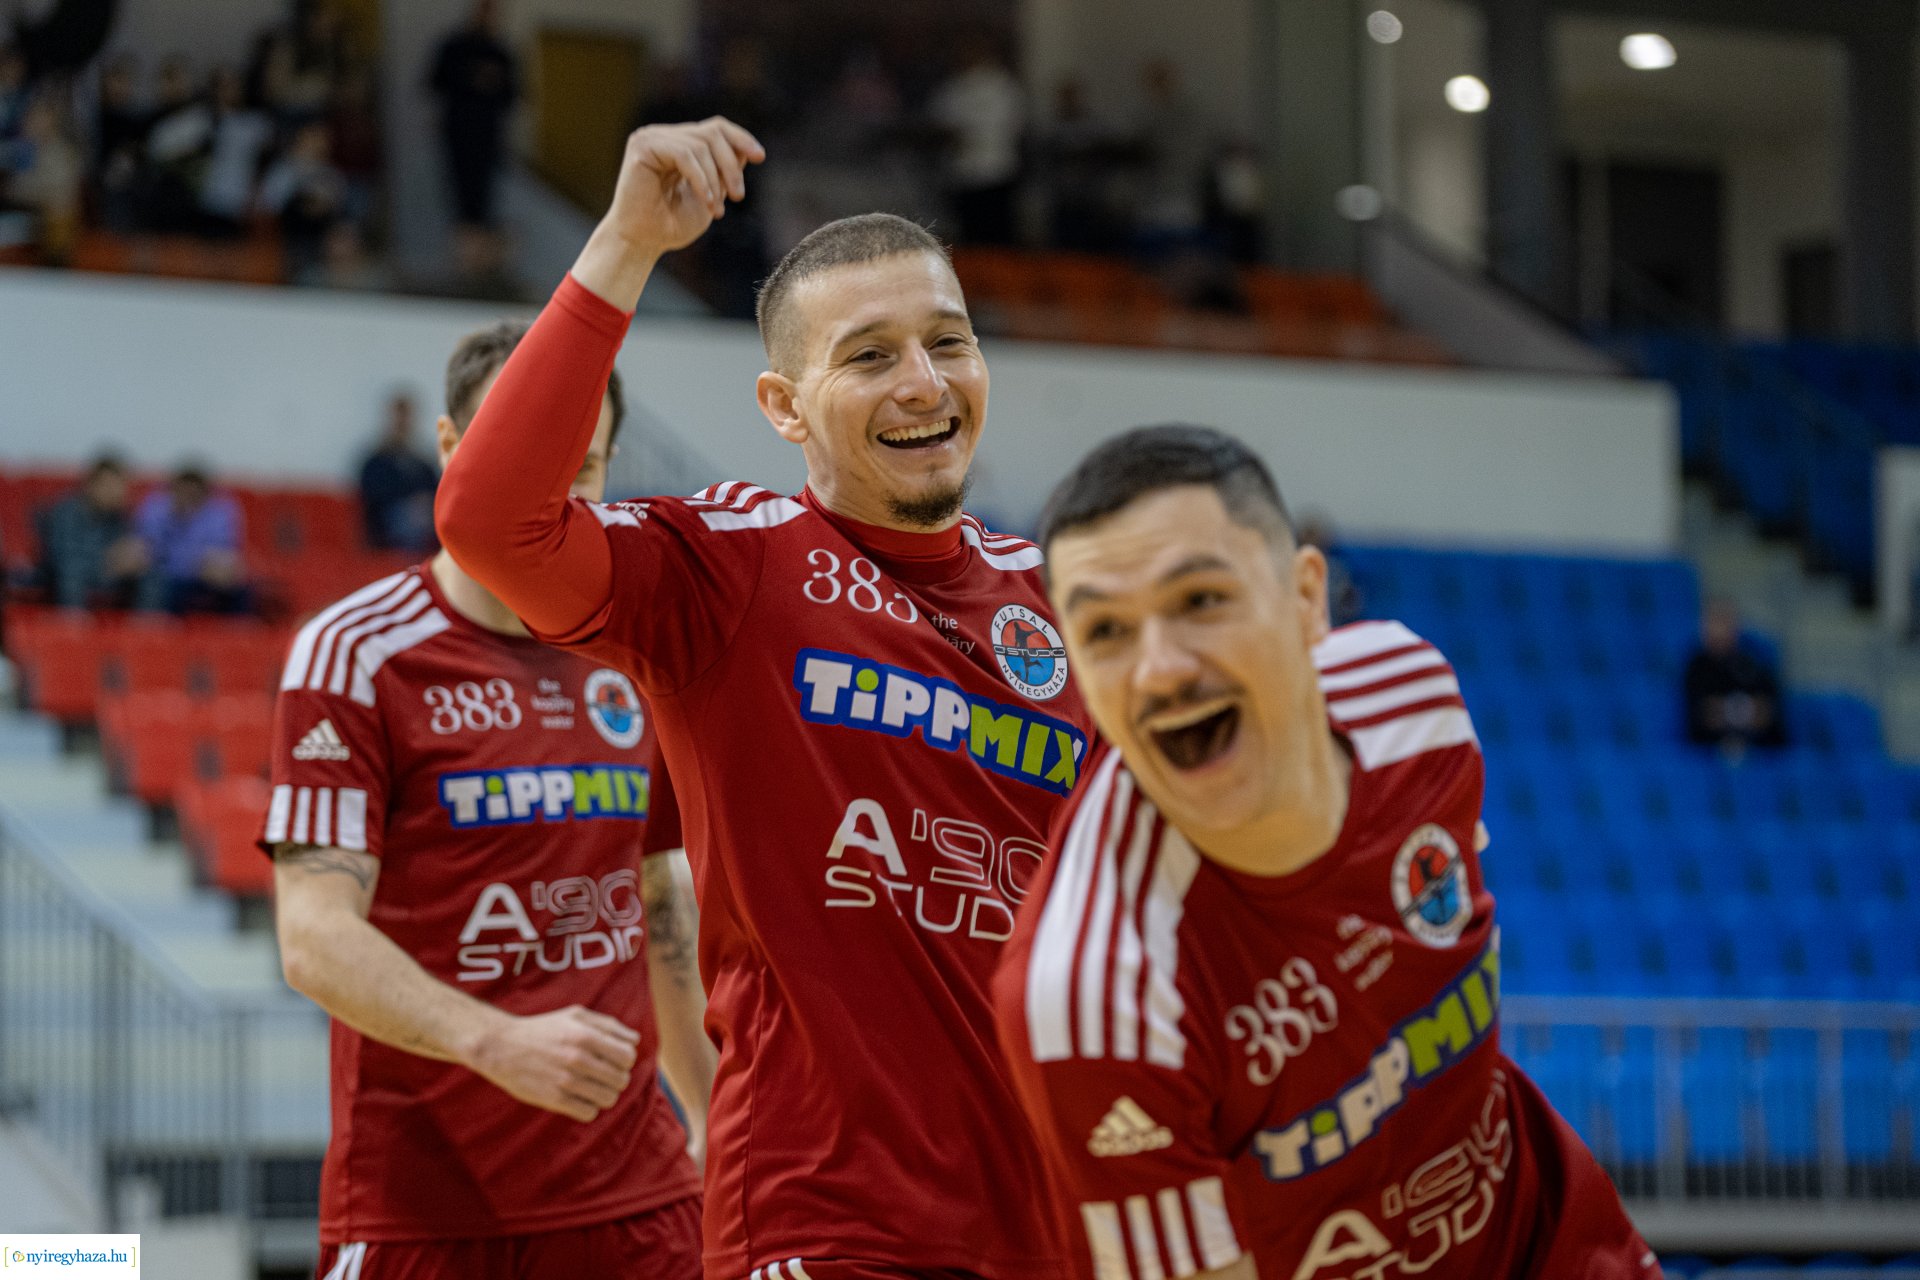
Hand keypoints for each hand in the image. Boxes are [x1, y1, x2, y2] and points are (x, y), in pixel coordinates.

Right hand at [468, 1005, 640, 1122]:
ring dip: (604, 1095)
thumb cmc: (543, 1029)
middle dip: (616, 1078)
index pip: (628, 1056)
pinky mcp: (554, 1100)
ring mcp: (566, 1081)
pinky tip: (579, 1098)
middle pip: (621, 1080)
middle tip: (603, 1075)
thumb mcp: (575, 1016)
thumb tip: (635, 1040)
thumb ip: (608, 1025)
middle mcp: (578, 1058)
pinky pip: (589, 1113)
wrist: (501, 1047)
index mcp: (586, 1035)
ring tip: (592, 1087)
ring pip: (608, 1099)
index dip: (625, 1059)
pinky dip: (588, 1108)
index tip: (613, 1060)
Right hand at [600, 117, 764, 256]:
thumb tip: (747, 149)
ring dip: (716, 179)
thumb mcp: (711, 195)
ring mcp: (652, 138)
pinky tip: (706, 200)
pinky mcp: (643, 146)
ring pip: (701, 145)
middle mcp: (665, 136)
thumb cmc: (672, 225)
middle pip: (712, 132)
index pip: (715, 128)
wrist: (642, 243)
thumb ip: (725, 171)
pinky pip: (684, 154)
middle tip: (738, 196)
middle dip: (731, 165)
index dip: (740, 138)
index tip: (760, 156)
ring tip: (718, 209)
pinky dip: (701, 179)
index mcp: (679, 144)